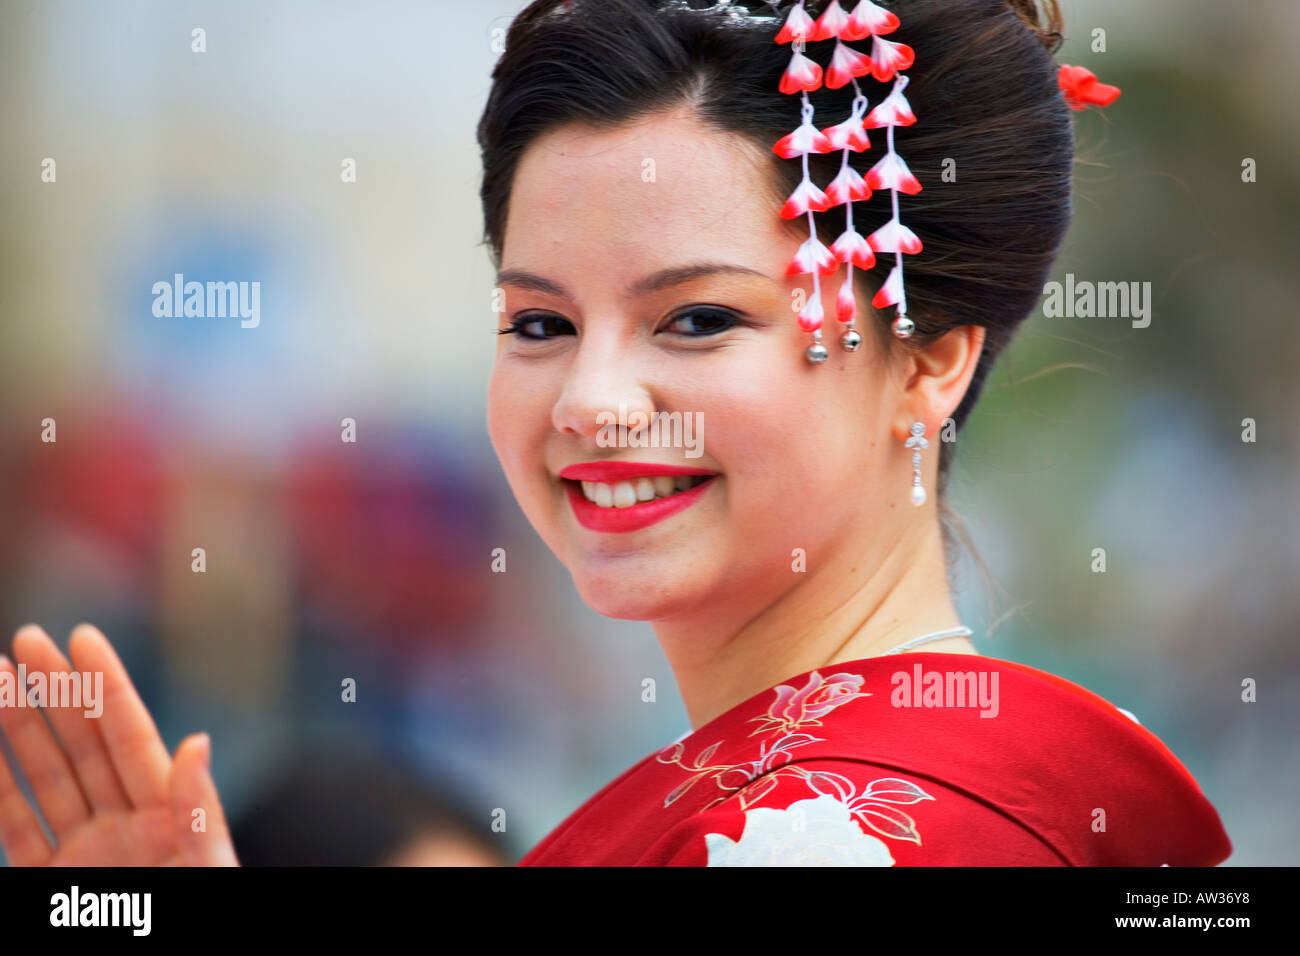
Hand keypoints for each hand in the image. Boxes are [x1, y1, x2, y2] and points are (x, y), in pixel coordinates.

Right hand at [0, 623, 238, 865]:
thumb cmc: (205, 930)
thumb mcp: (209, 870)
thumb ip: (200, 814)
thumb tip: (198, 742)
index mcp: (169, 818)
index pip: (132, 738)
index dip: (107, 686)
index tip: (84, 637)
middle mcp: (127, 829)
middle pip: (85, 746)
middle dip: (56, 691)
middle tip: (29, 638)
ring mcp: (87, 856)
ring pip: (45, 779)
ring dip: (17, 730)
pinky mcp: (48, 887)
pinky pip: (16, 829)